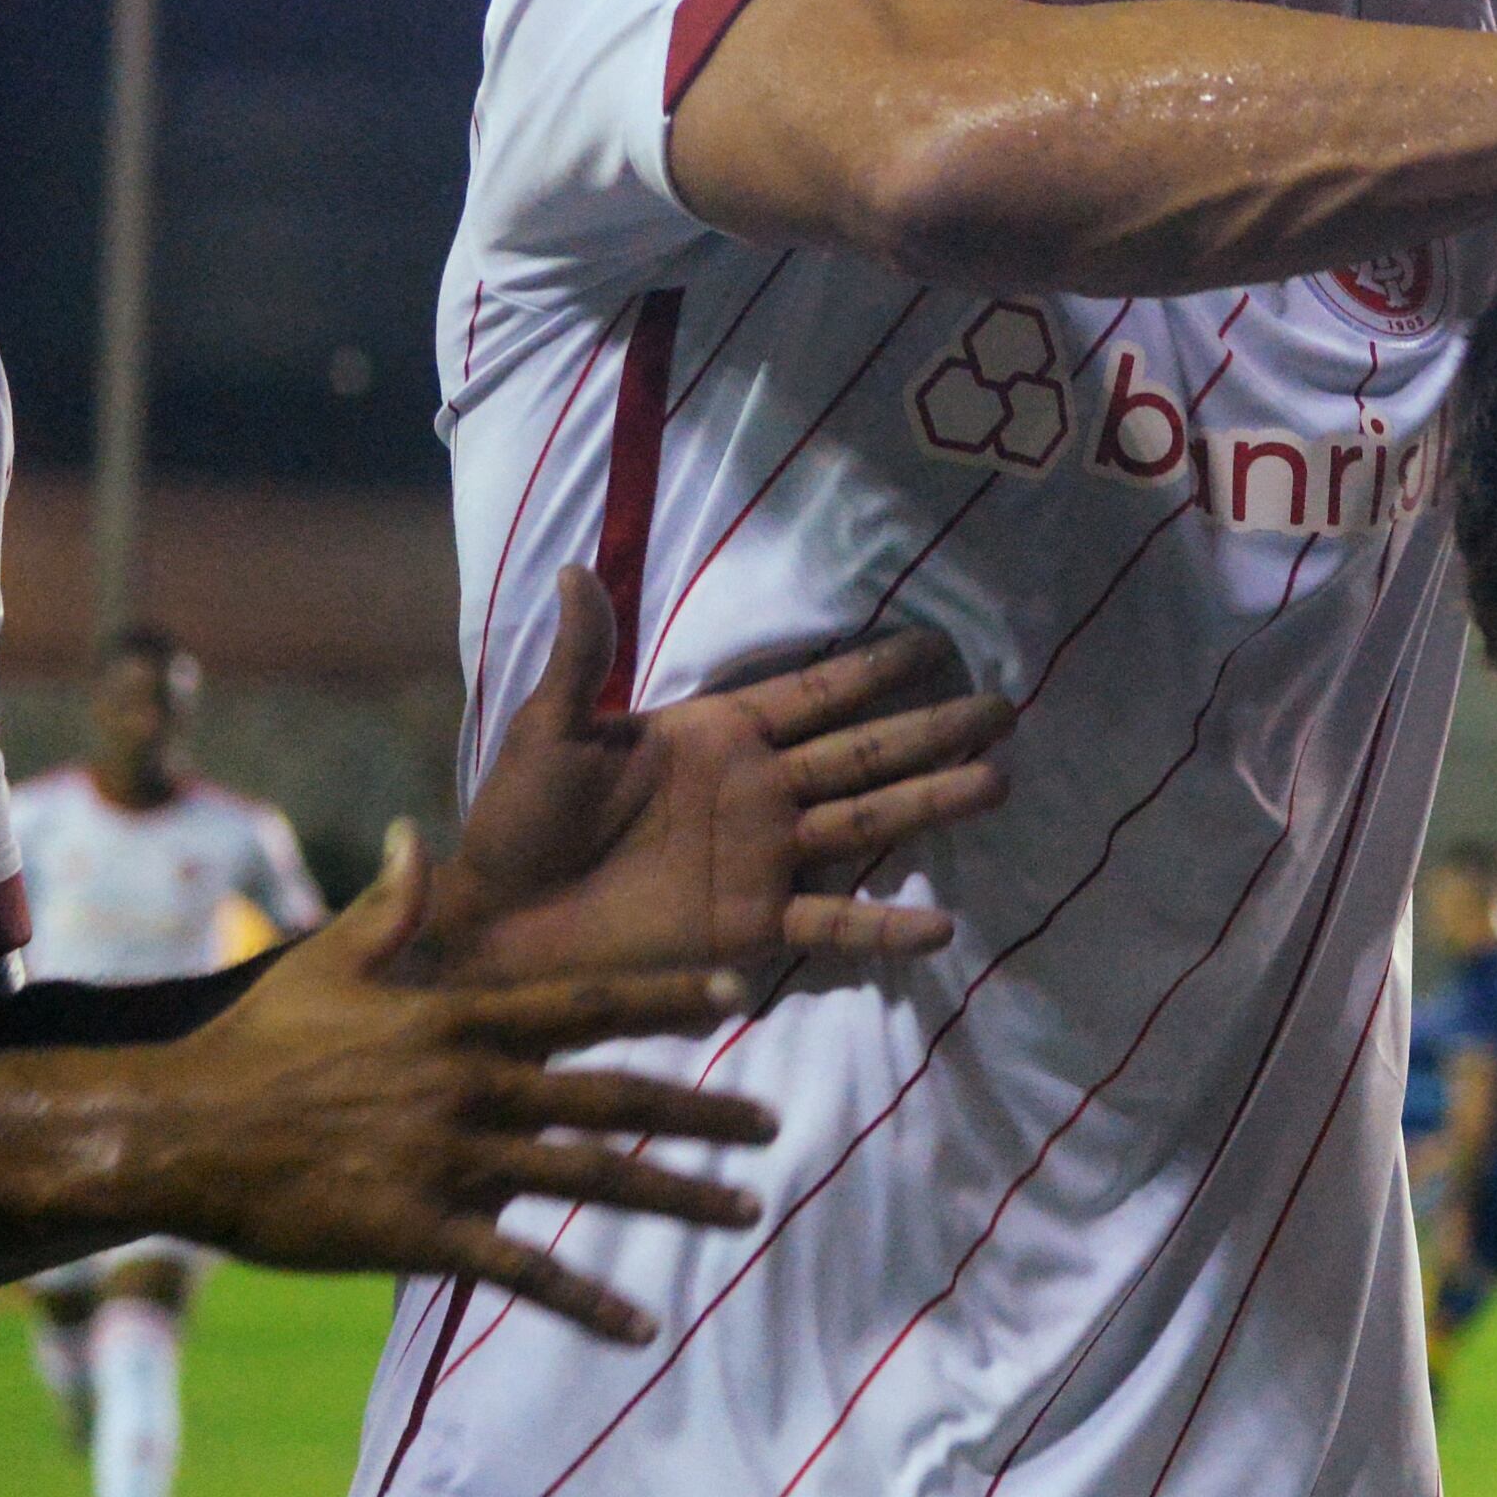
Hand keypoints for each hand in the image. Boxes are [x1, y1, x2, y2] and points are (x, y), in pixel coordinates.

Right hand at [136, 825, 774, 1341]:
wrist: (177, 1133)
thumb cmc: (251, 1045)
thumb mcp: (324, 962)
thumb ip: (387, 908)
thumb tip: (416, 837)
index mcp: (458, 1020)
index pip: (588, 1003)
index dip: (668, 999)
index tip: (738, 998)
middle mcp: (472, 1087)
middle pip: (614, 1098)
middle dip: (702, 1114)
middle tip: (773, 1129)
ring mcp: (450, 1161)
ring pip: (589, 1181)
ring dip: (676, 1197)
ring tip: (745, 1211)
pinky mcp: (419, 1232)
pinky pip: (522, 1271)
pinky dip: (587, 1299)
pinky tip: (643, 1324)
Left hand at [415, 572, 1016, 989]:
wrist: (492, 923)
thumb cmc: (516, 823)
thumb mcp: (549, 733)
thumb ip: (580, 659)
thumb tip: (580, 568)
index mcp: (716, 738)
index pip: (812, 694)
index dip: (871, 669)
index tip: (936, 642)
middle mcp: (757, 793)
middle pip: (861, 753)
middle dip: (930, 731)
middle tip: (1004, 709)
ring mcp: (763, 859)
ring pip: (864, 824)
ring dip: (929, 804)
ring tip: (996, 783)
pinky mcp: (751, 924)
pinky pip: (829, 924)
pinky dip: (882, 928)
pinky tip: (940, 926)